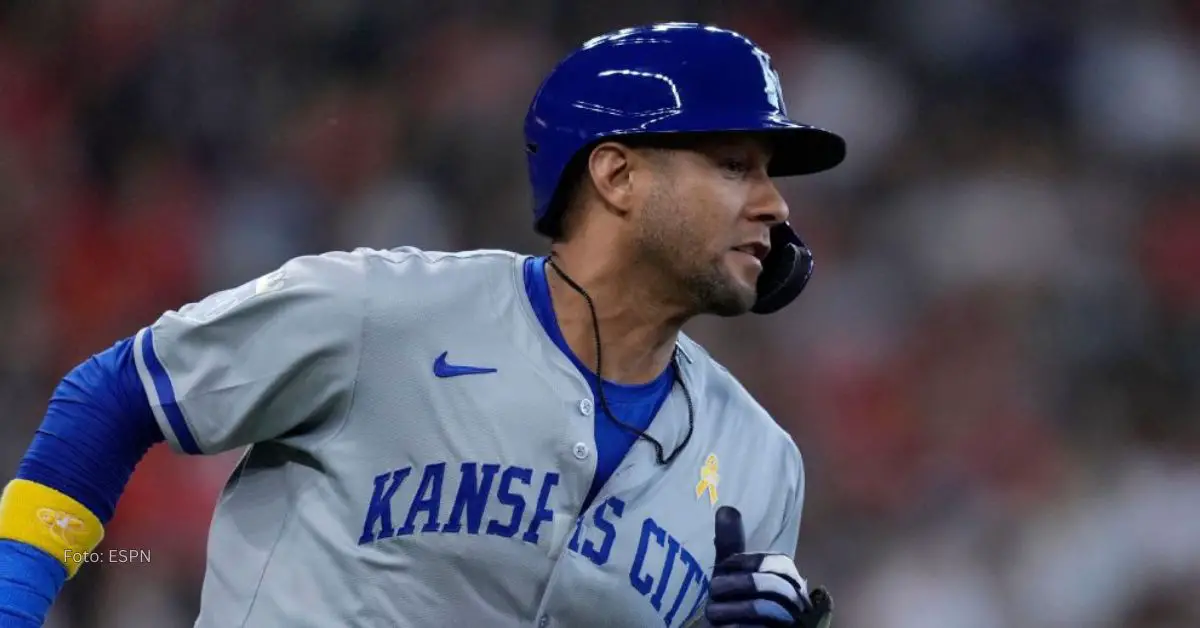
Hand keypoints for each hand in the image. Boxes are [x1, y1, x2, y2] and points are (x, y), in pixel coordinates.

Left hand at [704, 506, 832, 626]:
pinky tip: (724, 626)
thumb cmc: (732, 603)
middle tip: (713, 590)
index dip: (749, 561)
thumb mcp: (729, 573)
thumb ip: (731, 545)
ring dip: (732, 609)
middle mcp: (796, 601)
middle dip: (739, 585)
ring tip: (712, 612)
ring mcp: (790, 622)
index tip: (723, 565)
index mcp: (788, 578)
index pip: (779, 563)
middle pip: (775, 586)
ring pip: (765, 610)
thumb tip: (726, 508)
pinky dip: (737, 627)